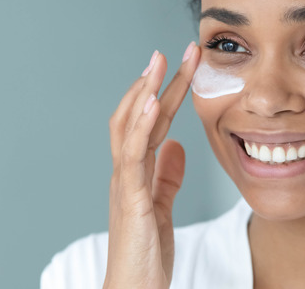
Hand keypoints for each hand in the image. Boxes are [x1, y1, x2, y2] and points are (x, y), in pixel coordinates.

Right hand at [103, 43, 199, 288]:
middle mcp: (125, 171)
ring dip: (145, 92)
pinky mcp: (132, 199)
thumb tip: (177, 146)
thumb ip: (166, 176)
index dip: (162, 92)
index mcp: (135, 172)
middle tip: (173, 51)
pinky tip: (151, 104)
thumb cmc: (144, 253)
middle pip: (136, 116)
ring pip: (129, 128)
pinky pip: (134, 157)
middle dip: (154, 82)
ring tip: (159, 63)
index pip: (149, 122)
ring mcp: (125, 183)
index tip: (179, 65)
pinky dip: (141, 127)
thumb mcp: (161, 206)